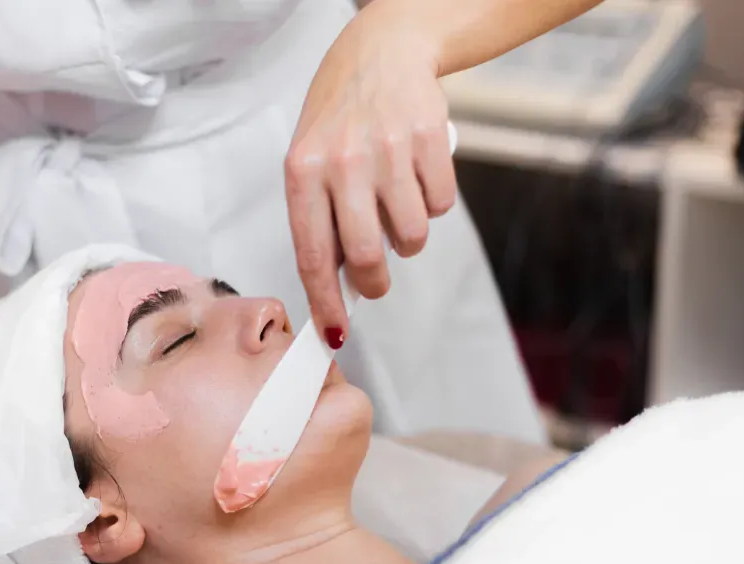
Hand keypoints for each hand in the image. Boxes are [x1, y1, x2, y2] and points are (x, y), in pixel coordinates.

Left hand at [284, 1, 455, 348]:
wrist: (383, 51)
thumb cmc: (341, 114)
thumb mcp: (311, 160)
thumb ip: (319, 219)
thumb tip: (336, 284)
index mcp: (303, 171)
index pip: (312, 255)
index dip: (324, 303)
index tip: (333, 333)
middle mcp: (343, 162)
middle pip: (365, 257)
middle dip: (375, 281)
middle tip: (377, 277)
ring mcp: (388, 150)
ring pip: (410, 236)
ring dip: (407, 237)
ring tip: (396, 204)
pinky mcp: (429, 139)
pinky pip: (441, 206)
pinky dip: (433, 203)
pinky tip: (416, 175)